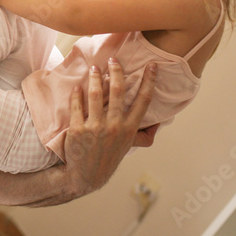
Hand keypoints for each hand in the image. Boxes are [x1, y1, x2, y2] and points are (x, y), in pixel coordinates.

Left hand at [62, 59, 156, 198]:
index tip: (152, 66)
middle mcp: (114, 127)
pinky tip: (78, 86)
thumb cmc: (108, 158)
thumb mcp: (128, 147)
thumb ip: (143, 135)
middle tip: (114, 60)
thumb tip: (158, 125)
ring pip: (96, 94)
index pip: (143, 101)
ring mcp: (95, 127)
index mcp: (129, 129)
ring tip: (94, 67)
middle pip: (118, 91)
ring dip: (96, 77)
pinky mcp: (78, 129)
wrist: (85, 176)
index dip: (149, 81)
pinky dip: (77, 94)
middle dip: (117, 72)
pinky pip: (77, 105)